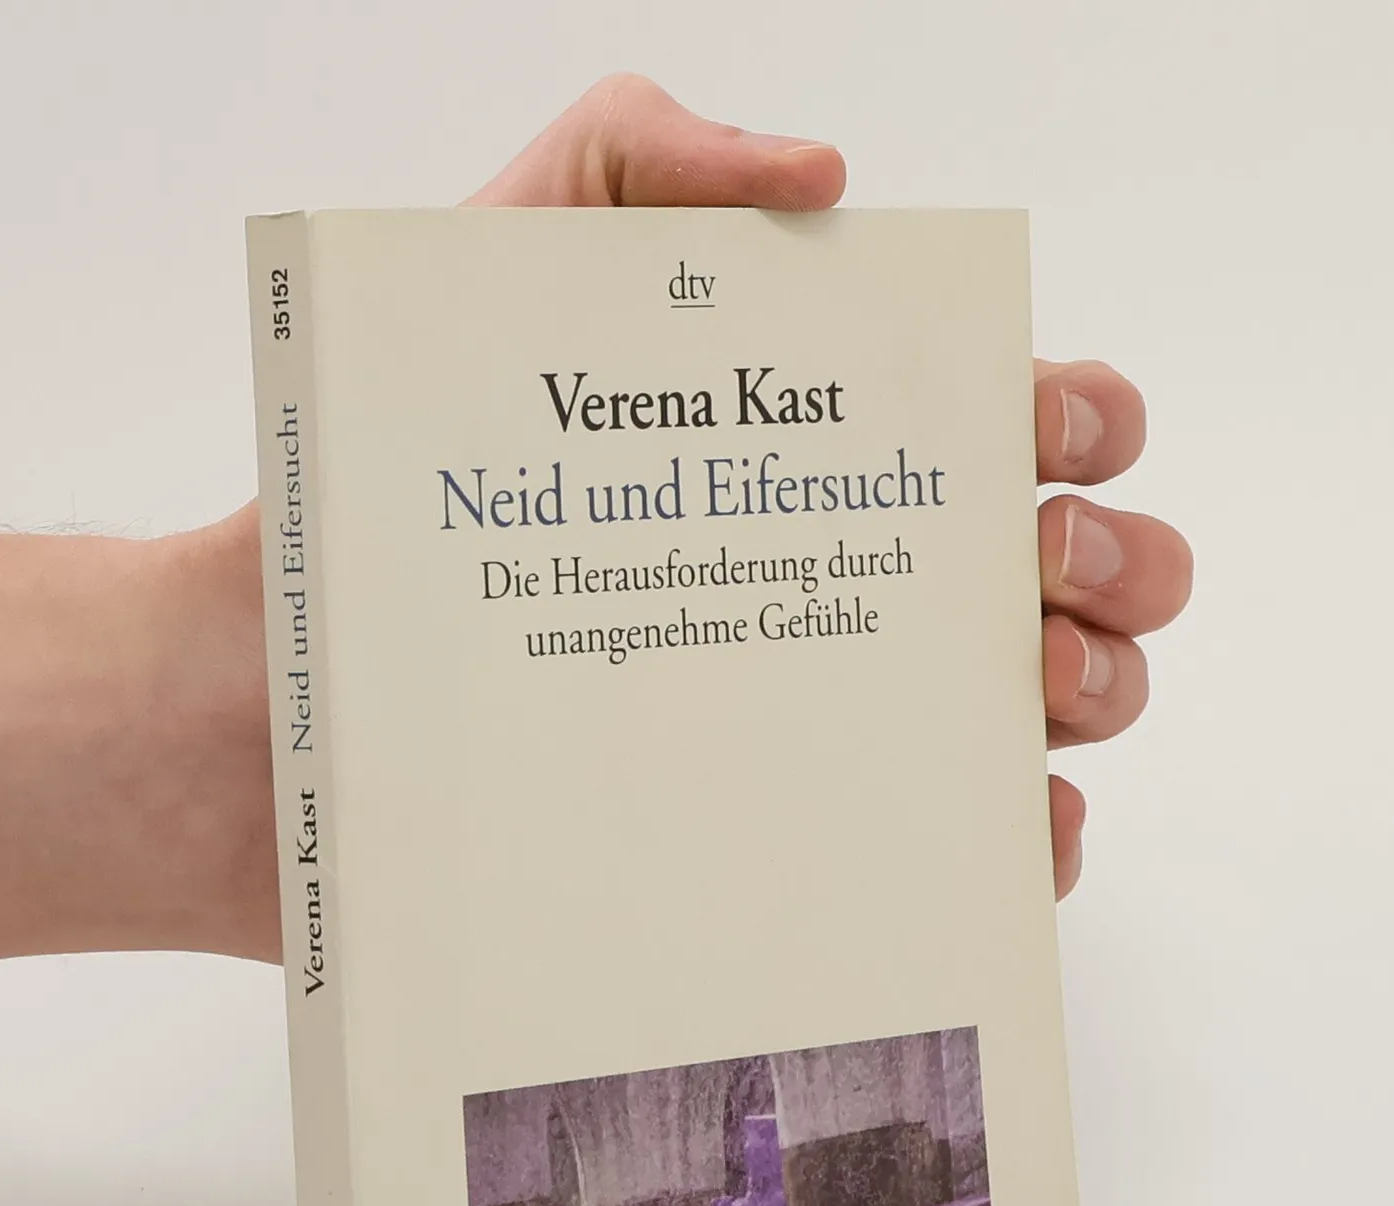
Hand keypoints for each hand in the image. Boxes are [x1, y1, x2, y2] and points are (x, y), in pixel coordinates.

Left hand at [464, 74, 1192, 899]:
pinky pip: (967, 854)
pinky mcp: (796, 836)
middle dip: (1114, 558)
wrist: (278, 682)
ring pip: (1053, 708)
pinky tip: (1017, 821)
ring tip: (1030, 684)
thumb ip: (639, 162)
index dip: (1075, 418)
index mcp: (818, 449)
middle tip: (1039, 564)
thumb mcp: (498, 268)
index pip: (1014, 420)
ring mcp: (835, 712)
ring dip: (1095, 687)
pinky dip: (1031, 842)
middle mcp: (849, 578)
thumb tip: (820, 177)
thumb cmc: (389, 481)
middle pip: (1076, 570)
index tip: (1034, 433)